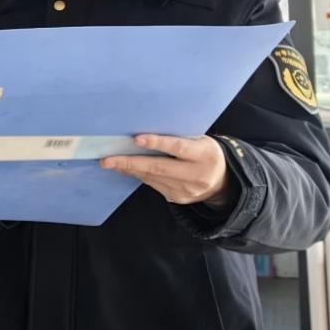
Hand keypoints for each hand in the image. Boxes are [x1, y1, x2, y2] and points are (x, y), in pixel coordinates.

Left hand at [100, 134, 231, 206]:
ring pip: (152, 178)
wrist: (222, 181)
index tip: (136, 139)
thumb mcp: (199, 140)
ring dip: (129, 169)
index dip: (158, 143)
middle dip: (130, 163)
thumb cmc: (204, 152)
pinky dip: (137, 175)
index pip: (178, 147)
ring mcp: (187, 189)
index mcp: (204, 155)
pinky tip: (125, 168)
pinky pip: (153, 185)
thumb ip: (178, 137)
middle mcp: (196, 174)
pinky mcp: (177, 198)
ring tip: (110, 162)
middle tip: (107, 160)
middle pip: (159, 168)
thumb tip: (143, 131)